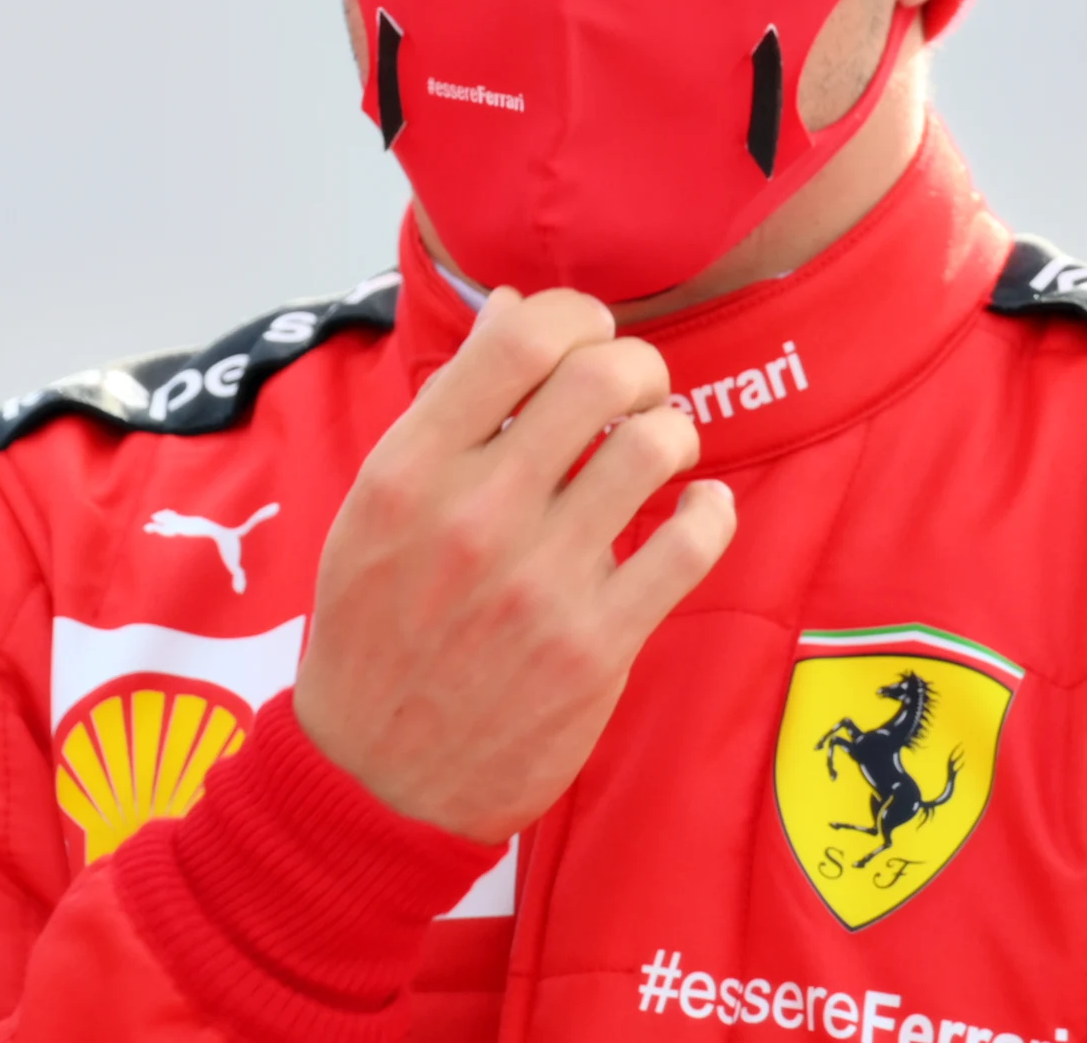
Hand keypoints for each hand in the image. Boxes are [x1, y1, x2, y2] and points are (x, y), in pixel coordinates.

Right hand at [292, 287, 738, 841]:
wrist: (376, 778)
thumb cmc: (376, 630)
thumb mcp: (377, 506)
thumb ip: (446, 408)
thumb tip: (513, 309)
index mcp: (411, 470)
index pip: (520, 338)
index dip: (574, 315)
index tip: (585, 337)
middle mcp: (475, 515)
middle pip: (601, 377)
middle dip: (637, 366)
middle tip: (635, 393)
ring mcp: (540, 582)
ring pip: (654, 447)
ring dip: (673, 432)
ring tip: (660, 452)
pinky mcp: (596, 645)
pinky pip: (693, 542)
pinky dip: (710, 511)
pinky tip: (694, 513)